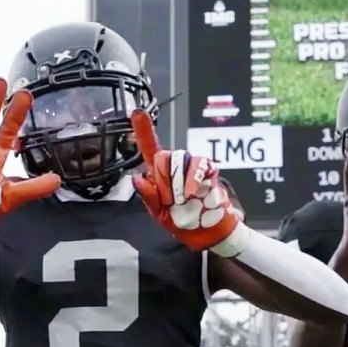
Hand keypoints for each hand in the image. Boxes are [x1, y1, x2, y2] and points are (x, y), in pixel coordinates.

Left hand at [129, 109, 241, 252]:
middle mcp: (175, 167)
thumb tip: (138, 177)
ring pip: (182, 158)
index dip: (144, 130)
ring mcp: (193, 168)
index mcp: (159, 176)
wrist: (208, 234)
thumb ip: (150, 198)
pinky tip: (192, 193)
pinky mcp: (209, 172)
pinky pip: (201, 165)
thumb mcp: (160, 216)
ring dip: (179, 182)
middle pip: (164, 155)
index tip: (137, 112)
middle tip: (170, 199)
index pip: (150, 149)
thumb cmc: (183, 223)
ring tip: (182, 200)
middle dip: (164, 178)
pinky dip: (194, 179)